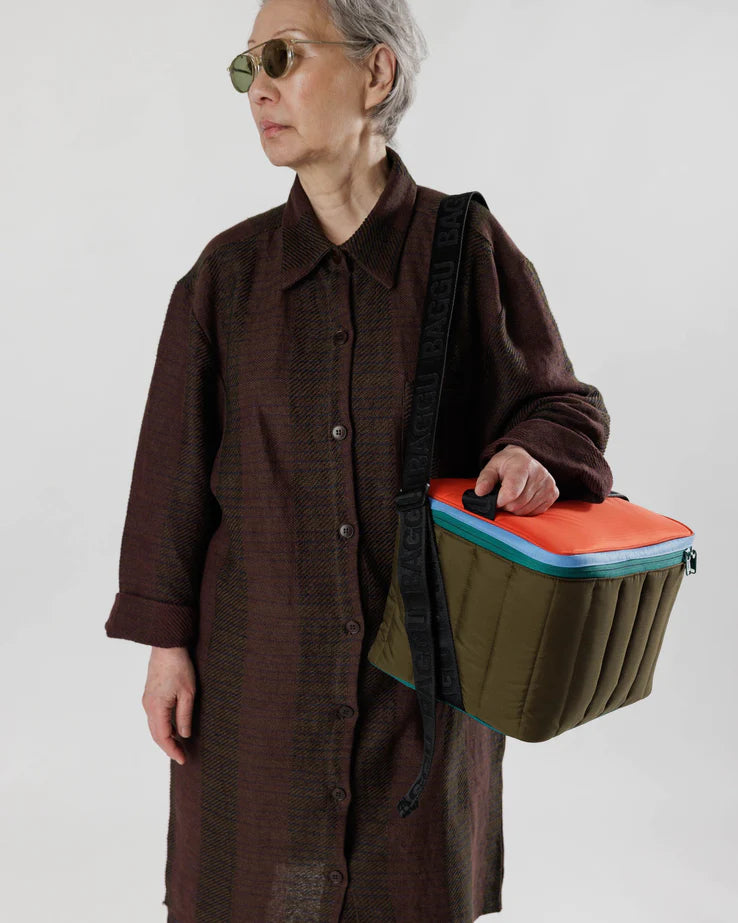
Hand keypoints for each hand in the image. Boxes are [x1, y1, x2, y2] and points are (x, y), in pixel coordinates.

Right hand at [142, 646, 195, 765]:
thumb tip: (184, 735)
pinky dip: (163, 726)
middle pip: (156, 734)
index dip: (172, 750)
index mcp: (157, 707)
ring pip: (154, 726)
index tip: (183, 759)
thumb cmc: (179, 667)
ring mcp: (147, 700)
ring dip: (165, 737)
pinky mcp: (150, 695)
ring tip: (180, 745)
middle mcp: (148, 706)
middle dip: (168, 747)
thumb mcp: (188, 693)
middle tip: (182, 756)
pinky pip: (155, 717)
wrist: (167, 646)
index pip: (163, 737)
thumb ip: (185, 716)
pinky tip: (174, 728)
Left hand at [475, 444, 558, 515]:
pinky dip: (526, 509)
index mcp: (522, 465)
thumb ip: (485, 479)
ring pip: (526, 510)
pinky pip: (536, 512)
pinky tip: (523, 498)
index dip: (500, 500)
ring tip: (513, 497)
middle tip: (502, 497)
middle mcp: (539, 473)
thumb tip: (480, 493)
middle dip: (506, 505)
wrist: (524, 459)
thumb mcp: (492, 467)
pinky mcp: (553, 493)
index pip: (512, 492)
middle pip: (517, 504)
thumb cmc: (506, 465)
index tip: (495, 499)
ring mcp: (548, 484)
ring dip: (515, 508)